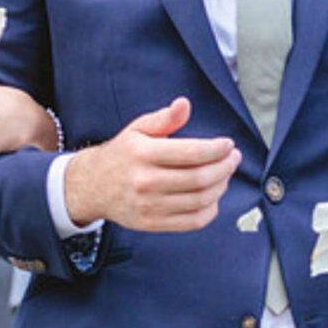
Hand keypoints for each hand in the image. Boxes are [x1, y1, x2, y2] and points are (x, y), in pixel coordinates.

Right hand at [59, 96, 237, 233]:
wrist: (94, 186)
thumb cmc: (122, 155)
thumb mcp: (138, 129)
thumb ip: (164, 118)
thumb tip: (184, 104)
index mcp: (143, 154)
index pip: (191, 153)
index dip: (217, 149)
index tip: (228, 145)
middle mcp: (145, 181)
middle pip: (200, 178)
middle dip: (224, 167)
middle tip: (233, 158)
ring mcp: (149, 206)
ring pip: (200, 200)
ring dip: (221, 186)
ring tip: (224, 174)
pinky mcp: (152, 224)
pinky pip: (193, 221)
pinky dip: (210, 209)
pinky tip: (213, 196)